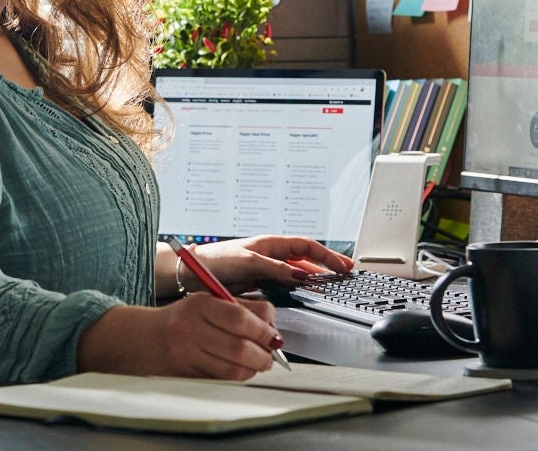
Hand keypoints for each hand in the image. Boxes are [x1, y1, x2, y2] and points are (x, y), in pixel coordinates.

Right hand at [77, 296, 281, 380]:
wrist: (143, 339)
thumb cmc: (182, 320)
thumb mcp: (206, 303)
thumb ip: (239, 309)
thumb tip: (273, 327)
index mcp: (200, 305)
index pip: (241, 317)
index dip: (264, 329)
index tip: (273, 335)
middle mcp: (191, 328)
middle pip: (241, 347)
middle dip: (264, 354)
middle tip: (270, 354)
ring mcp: (187, 353)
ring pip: (234, 368)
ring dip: (254, 368)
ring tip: (258, 363)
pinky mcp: (186, 374)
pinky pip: (222, 380)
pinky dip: (238, 377)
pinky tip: (240, 370)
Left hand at [180, 235, 353, 294]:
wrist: (192, 275)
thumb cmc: (216, 261)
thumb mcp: (249, 262)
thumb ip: (276, 269)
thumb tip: (303, 275)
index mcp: (270, 244)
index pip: (306, 245)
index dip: (326, 254)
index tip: (343, 265)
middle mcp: (270, 255)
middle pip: (306, 258)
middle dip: (326, 265)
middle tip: (345, 274)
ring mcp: (266, 269)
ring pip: (297, 272)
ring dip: (314, 277)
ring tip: (330, 285)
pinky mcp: (259, 283)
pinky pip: (285, 284)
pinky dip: (298, 288)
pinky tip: (305, 294)